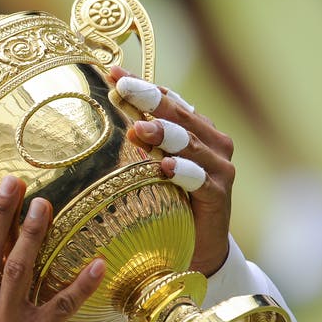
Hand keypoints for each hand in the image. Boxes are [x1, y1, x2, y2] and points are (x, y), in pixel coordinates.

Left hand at [109, 66, 233, 276]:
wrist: (201, 248)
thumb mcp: (152, 167)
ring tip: (141, 129)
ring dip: (166, 134)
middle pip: (180, 114)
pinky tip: (166, 168)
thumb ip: (140, 142)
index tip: (113, 73)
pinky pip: (200, 180)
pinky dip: (183, 172)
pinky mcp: (219, 196)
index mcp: (196, 128)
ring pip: (191, 143)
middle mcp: (212, 142)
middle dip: (150, 100)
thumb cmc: (172, 202)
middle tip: (123, 89)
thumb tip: (101, 116)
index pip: (168, 98)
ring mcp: (219, 168)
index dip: (143, 85)